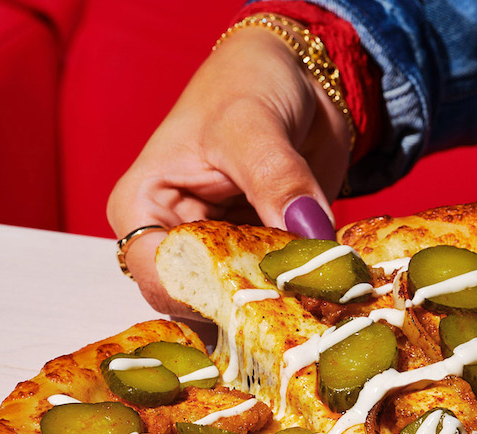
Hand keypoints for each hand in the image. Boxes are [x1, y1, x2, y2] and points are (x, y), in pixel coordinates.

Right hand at [108, 27, 351, 315]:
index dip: (208, 297)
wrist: (294, 80)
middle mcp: (174, 243)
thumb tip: (310, 232)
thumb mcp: (253, 125)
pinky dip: (307, 296)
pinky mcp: (264, 261)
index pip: (160, 279)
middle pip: (203, 305)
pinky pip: (281, 294)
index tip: (266, 297)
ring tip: (326, 302)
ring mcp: (222, 257)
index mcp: (142, 211)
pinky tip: (333, 293)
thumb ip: (277, 179)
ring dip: (286, 308)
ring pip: (245, 306)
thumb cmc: (247, 85)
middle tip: (309, 307)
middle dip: (253, 309)